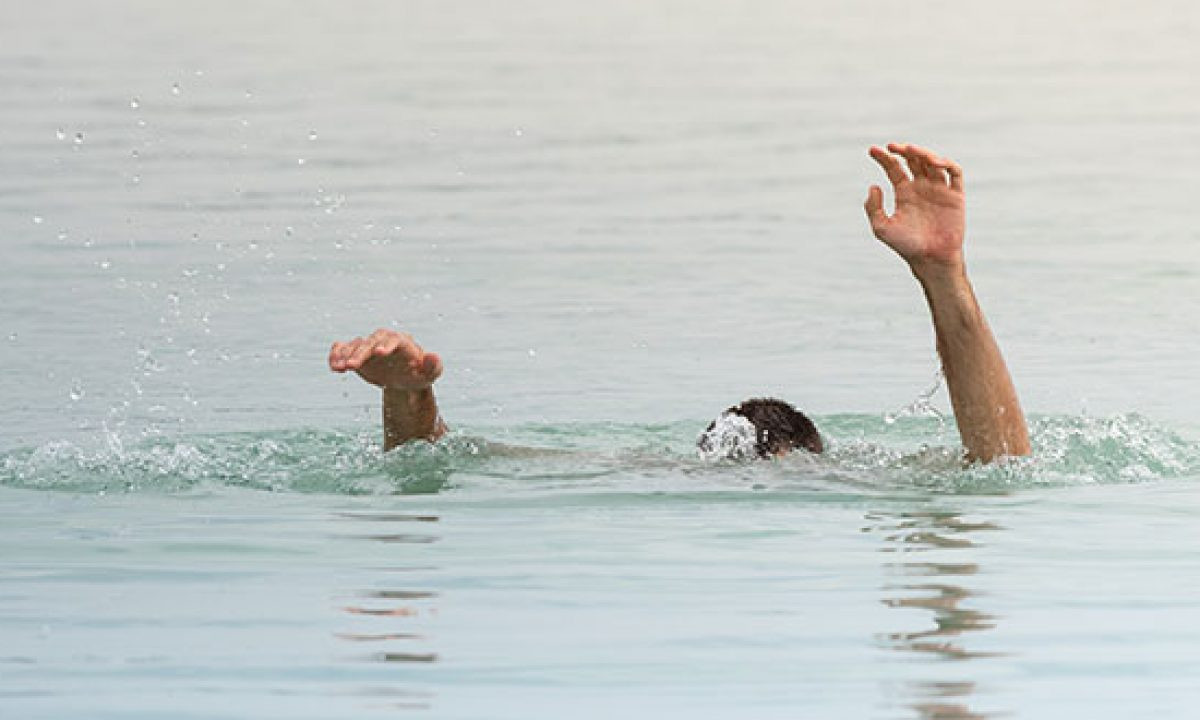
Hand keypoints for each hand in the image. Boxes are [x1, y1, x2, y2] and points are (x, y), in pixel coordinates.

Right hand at [328, 329, 442, 390]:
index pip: (394, 339)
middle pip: (370, 342)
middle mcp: (383, 340)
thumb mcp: (429, 374)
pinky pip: (343, 349)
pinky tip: (334, 365)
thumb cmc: (419, 374)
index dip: (386, 345)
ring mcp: (368, 346)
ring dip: (345, 354)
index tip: (380, 354)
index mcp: (402, 343)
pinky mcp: (357, 353)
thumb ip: (433, 366)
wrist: (404, 378)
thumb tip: (433, 356)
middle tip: (352, 366)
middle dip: (361, 353)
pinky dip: (336, 354)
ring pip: (355, 345)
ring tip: (339, 368)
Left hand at [864, 143, 965, 274]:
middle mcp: (922, 188)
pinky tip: (934, 161)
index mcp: (904, 193)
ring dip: (922, 153)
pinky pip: (955, 173)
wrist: (931, 259)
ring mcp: (939, 190)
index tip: (872, 150)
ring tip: (911, 150)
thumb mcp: (882, 228)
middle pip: (913, 160)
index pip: (894, 168)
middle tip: (892, 147)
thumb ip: (873, 208)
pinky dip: (946, 163)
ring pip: (933, 162)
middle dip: (903, 150)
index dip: (884, 158)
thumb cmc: (906, 246)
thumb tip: (873, 186)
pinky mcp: (955, 195)